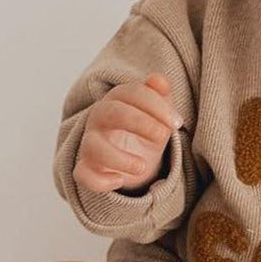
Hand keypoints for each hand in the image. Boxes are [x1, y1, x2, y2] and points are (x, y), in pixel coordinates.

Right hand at [73, 72, 182, 193]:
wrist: (136, 161)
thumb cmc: (145, 131)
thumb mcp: (157, 115)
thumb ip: (159, 96)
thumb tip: (159, 80)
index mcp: (117, 100)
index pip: (132, 93)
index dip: (155, 105)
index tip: (177, 123)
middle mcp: (99, 119)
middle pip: (112, 112)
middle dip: (140, 122)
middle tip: (162, 136)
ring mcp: (90, 144)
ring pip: (93, 146)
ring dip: (119, 157)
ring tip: (143, 167)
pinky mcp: (86, 168)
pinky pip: (83, 174)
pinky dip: (100, 180)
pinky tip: (119, 181)